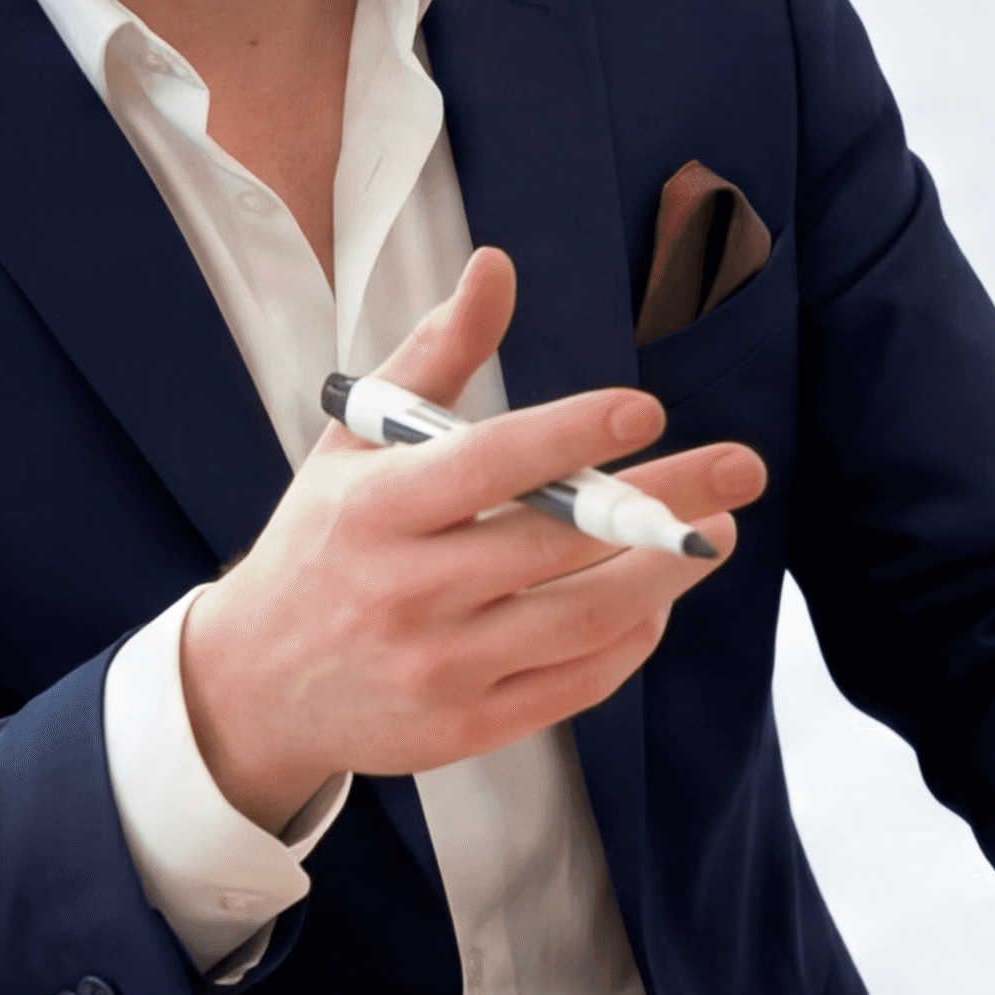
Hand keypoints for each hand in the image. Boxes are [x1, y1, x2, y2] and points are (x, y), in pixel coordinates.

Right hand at [170, 248, 769, 829]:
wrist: (252, 686)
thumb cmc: (321, 541)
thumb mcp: (356, 442)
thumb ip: (438, 353)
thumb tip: (498, 265)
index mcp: (376, 509)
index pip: (487, 465)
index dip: (571, 436)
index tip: (645, 410)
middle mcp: (405, 591)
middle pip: (557, 544)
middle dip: (662, 502)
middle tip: (742, 469)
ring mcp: (438, 667)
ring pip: (581, 620)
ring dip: (665, 575)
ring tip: (719, 533)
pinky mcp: (464, 729)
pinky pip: (574, 685)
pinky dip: (629, 640)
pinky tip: (658, 598)